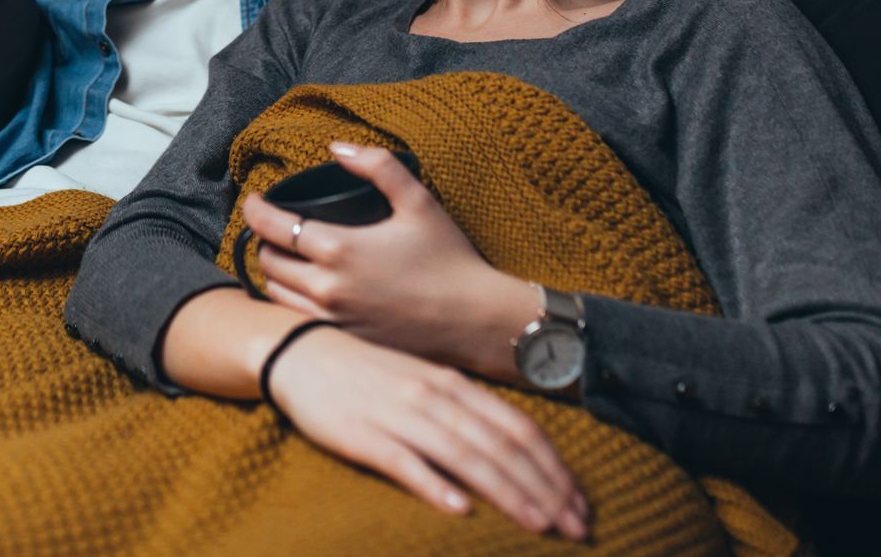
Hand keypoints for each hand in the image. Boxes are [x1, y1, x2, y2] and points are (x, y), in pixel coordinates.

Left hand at [245, 143, 533, 377]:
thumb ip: (376, 165)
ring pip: (276, 297)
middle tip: (276, 229)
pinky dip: (290, 303)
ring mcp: (333, 321)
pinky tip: (304, 291)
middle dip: (265, 241)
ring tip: (287, 259)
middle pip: (268, 262)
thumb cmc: (449, 259)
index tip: (253, 200)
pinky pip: (297, 322)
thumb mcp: (418, 201)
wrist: (476, 320)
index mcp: (339, 251)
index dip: (254, 210)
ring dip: (275, 274)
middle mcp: (327, 290)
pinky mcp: (344, 343)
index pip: (272, 227)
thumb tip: (336, 147)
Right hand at [268, 324, 587, 539]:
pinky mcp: (362, 435)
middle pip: (501, 447)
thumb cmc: (367, 373)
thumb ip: (465, 411)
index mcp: (451, 384)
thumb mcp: (424, 382)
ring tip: (539, 523)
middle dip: (544, 489)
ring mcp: (398, 415)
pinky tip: (460, 508)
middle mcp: (433, 397)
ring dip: (507, 492)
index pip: (518, 429)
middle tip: (576, 527)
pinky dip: (435, 484)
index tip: (580, 505)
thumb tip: (512, 450)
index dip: (554, 468)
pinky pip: (405, 462)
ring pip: (464, 456)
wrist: (300, 352)